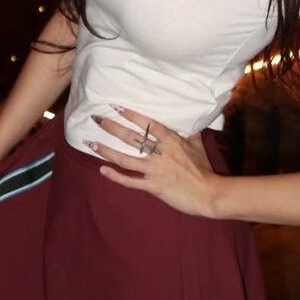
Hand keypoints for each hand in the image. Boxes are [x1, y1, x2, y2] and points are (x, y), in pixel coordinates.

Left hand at [88, 106, 218, 217]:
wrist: (208, 193)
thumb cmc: (203, 168)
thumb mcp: (197, 144)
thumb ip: (189, 131)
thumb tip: (189, 118)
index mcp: (170, 140)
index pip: (147, 124)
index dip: (130, 114)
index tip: (116, 106)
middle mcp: (159, 152)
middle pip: (131, 137)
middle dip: (112, 127)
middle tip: (96, 119)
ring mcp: (154, 169)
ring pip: (125, 158)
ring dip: (106, 150)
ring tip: (91, 142)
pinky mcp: (152, 186)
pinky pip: (130, 181)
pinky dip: (115, 176)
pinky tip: (102, 170)